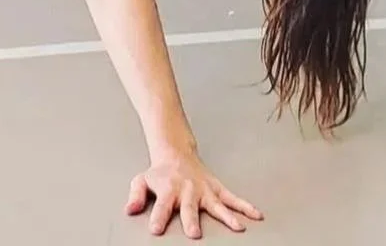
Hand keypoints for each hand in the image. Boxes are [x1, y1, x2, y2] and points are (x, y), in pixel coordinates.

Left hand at [126, 149, 263, 238]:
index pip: (162, 206)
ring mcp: (204, 190)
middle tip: (194, 233)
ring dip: (227, 216)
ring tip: (238, 227)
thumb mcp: (141, 180)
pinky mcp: (216, 188)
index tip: (156, 229)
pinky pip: (232, 198)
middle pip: (189, 207)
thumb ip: (136, 195)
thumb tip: (130, 210)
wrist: (176, 153)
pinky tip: (255, 214)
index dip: (158, 218)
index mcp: (168, 189)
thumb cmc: (159, 174)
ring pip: (217, 204)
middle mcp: (187, 190)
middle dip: (191, 220)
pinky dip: (244, 205)